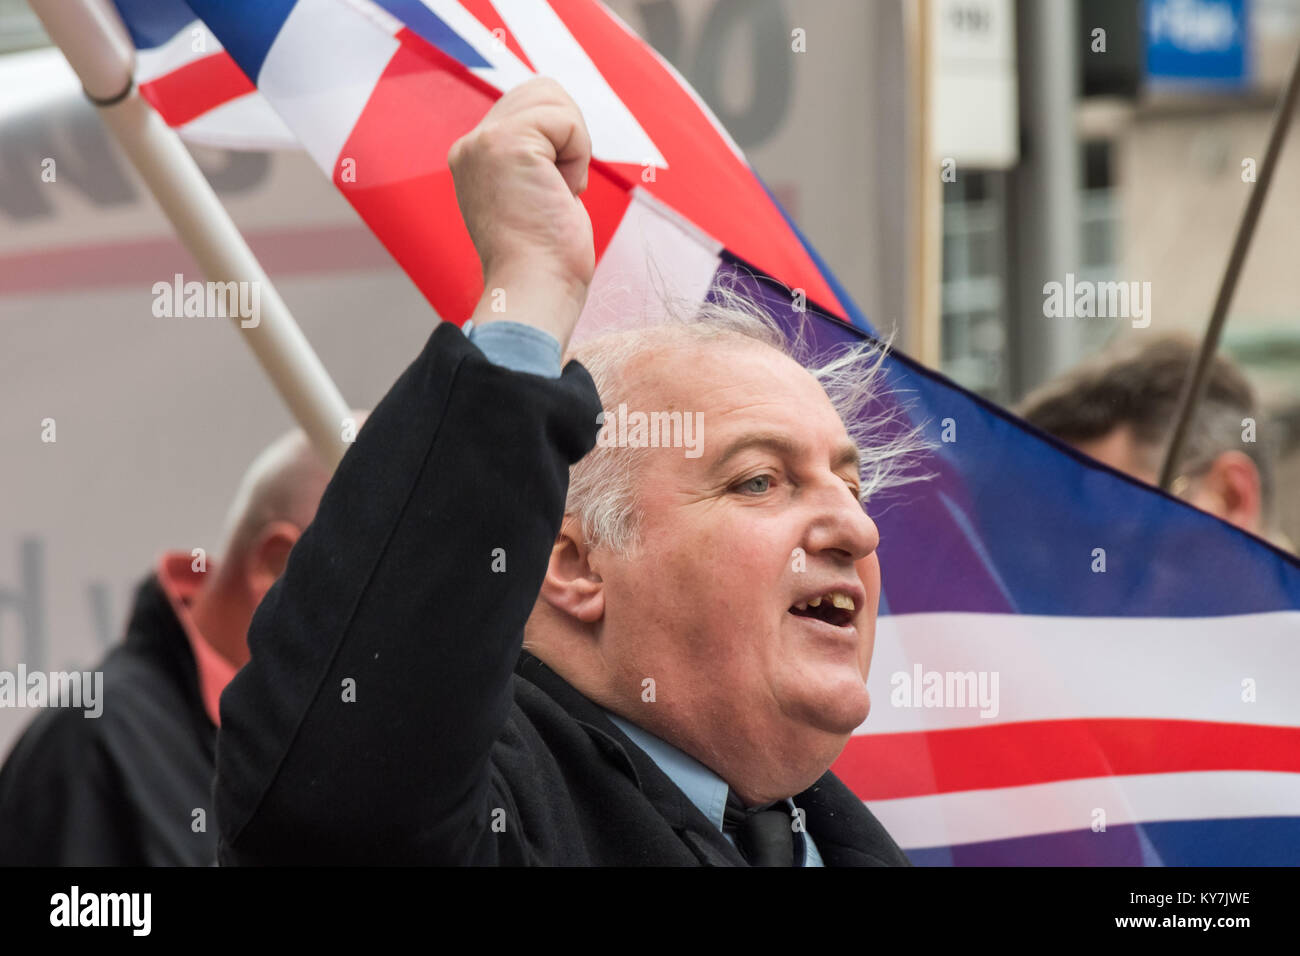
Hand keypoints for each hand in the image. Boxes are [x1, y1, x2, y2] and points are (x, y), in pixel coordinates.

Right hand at [449, 77, 594, 348]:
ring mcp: (483, 142)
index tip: (550, 196)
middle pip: (542, 90)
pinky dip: (578, 156)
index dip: (560, 144)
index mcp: (473, 158)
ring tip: (558, 191)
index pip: (529, 106)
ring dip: (574, 146)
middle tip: (559, 192)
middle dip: (569, 137)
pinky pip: (566, 120)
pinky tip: (561, 193)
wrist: (535, 292)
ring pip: (554, 98)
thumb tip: (559, 135)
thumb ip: (535, 160)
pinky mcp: (505, 143)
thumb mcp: (535, 197)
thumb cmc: (546, 263)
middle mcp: (470, 146)